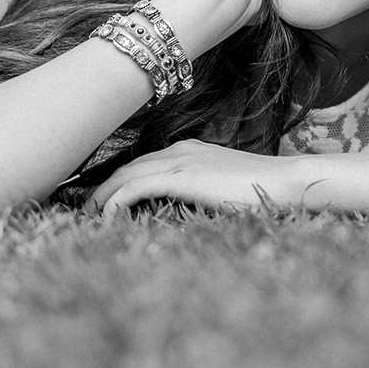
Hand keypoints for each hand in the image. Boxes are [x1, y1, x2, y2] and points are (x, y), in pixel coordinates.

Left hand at [88, 139, 296, 214]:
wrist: (284, 180)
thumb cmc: (262, 188)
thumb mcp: (225, 184)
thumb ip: (203, 187)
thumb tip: (188, 203)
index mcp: (189, 149)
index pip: (143, 163)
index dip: (119, 180)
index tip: (102, 199)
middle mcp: (179, 150)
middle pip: (128, 166)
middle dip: (102, 187)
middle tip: (85, 210)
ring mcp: (179, 160)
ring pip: (126, 175)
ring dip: (102, 196)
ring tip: (87, 217)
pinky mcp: (181, 175)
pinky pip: (135, 187)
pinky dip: (115, 201)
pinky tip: (107, 218)